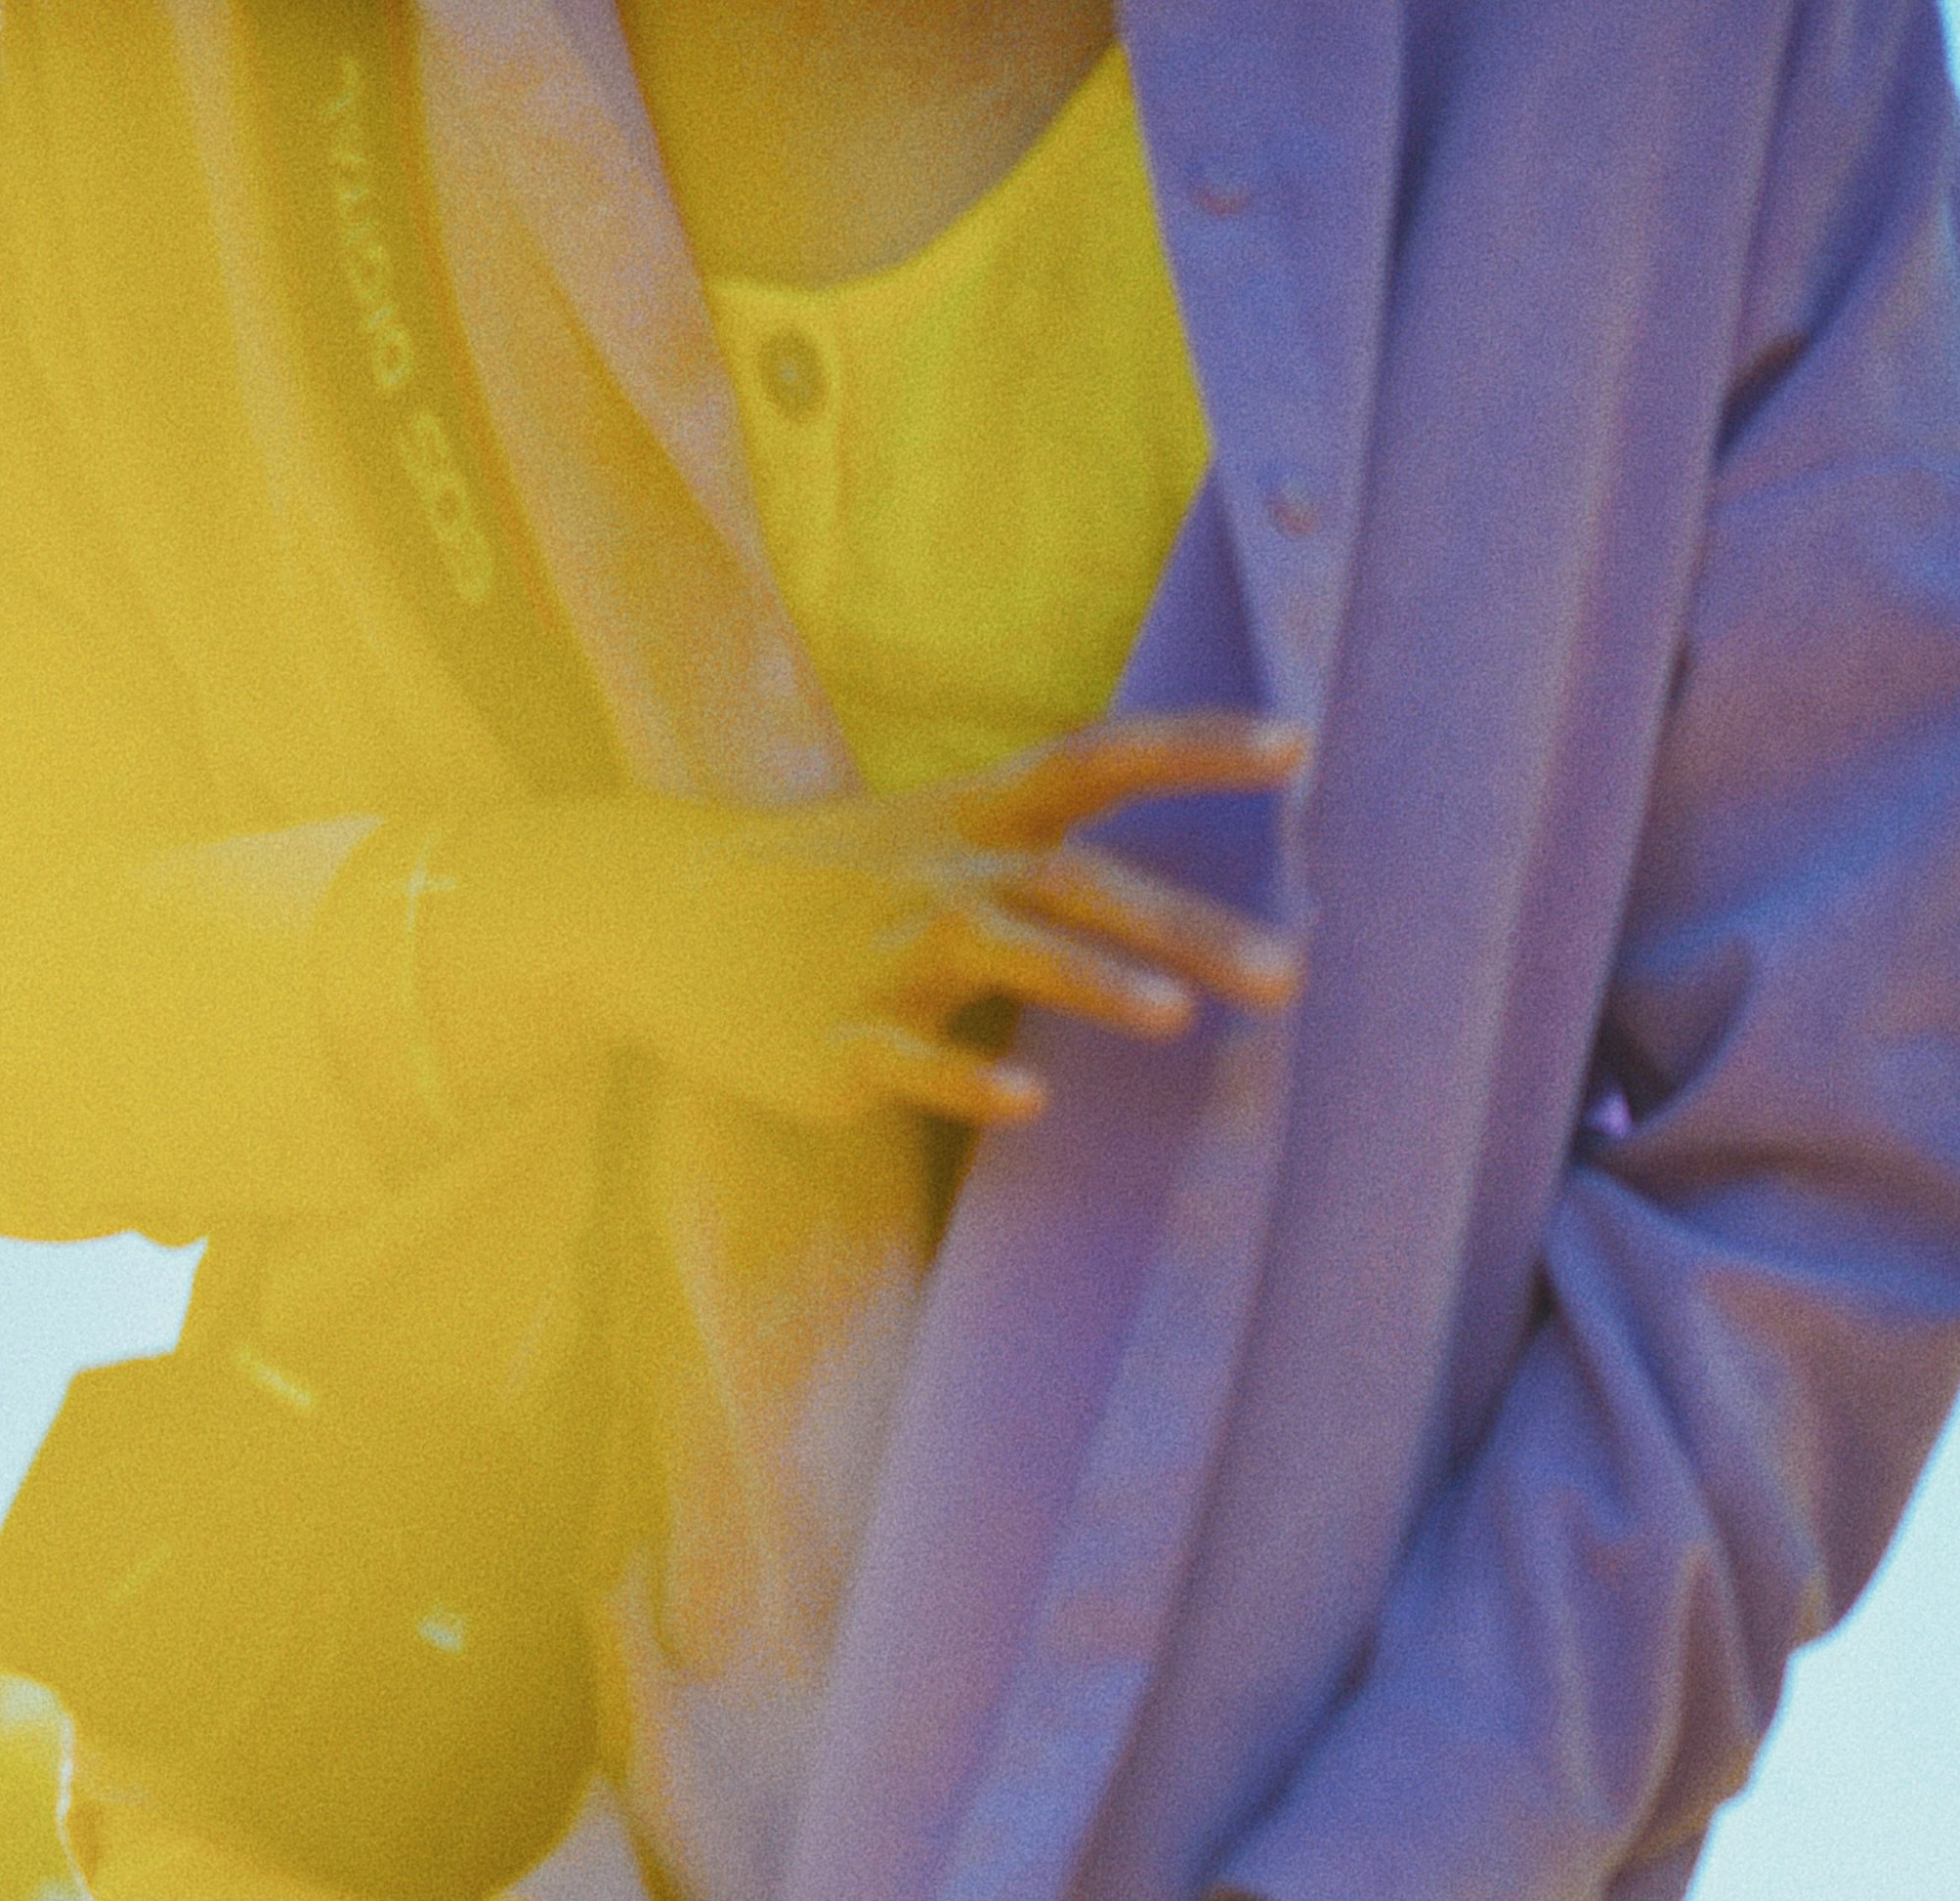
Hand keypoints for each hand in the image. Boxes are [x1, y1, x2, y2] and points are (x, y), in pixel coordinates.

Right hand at [412, 715, 1309, 1139]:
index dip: (1195, 745)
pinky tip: (1033, 1099)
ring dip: (1091, 980)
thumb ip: (1044, 860)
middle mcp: (942, 872)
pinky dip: (971, 1078)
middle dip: (1185, 923)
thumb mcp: (938, 844)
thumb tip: (1184, 902)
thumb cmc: (835, 890)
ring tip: (1176, 1016)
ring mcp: (887, 954)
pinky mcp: (838, 1038)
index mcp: (973, 816)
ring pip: (1002, 953)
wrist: (662, 922)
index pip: (1100, 757)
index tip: (1296, 743)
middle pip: (1078, 879)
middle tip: (1290, 973)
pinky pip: (913, 1056)